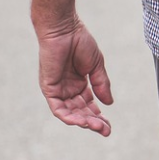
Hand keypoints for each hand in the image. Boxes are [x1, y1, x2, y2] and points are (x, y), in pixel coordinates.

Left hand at [36, 19, 113, 136]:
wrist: (64, 28)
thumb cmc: (79, 41)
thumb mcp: (96, 66)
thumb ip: (102, 84)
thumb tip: (110, 103)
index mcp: (79, 84)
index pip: (89, 105)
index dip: (99, 117)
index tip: (109, 126)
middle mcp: (67, 89)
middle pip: (80, 112)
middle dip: (93, 122)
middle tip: (106, 130)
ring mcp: (57, 89)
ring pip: (69, 113)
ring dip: (83, 122)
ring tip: (96, 127)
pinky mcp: (49, 88)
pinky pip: (57, 108)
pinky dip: (68, 116)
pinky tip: (81, 121)